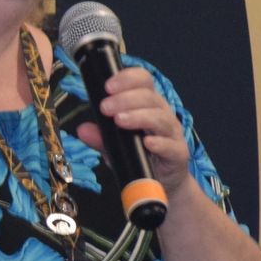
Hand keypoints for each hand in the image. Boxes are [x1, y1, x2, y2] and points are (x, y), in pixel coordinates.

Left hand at [73, 65, 190, 189]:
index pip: (142, 81)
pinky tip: (147, 142)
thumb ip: (100, 137)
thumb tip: (82, 130)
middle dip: (125, 99)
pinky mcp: (178, 153)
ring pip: (160, 118)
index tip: (107, 86)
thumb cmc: (139, 155)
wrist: (161, 181)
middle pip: (150, 97)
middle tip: (105, 107)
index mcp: (148, 105)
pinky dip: (159, 143)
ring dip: (139, 117)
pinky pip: (171, 146)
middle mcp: (162, 114)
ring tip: (119, 120)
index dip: (127, 79)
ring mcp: (172, 134)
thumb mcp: (115, 145)